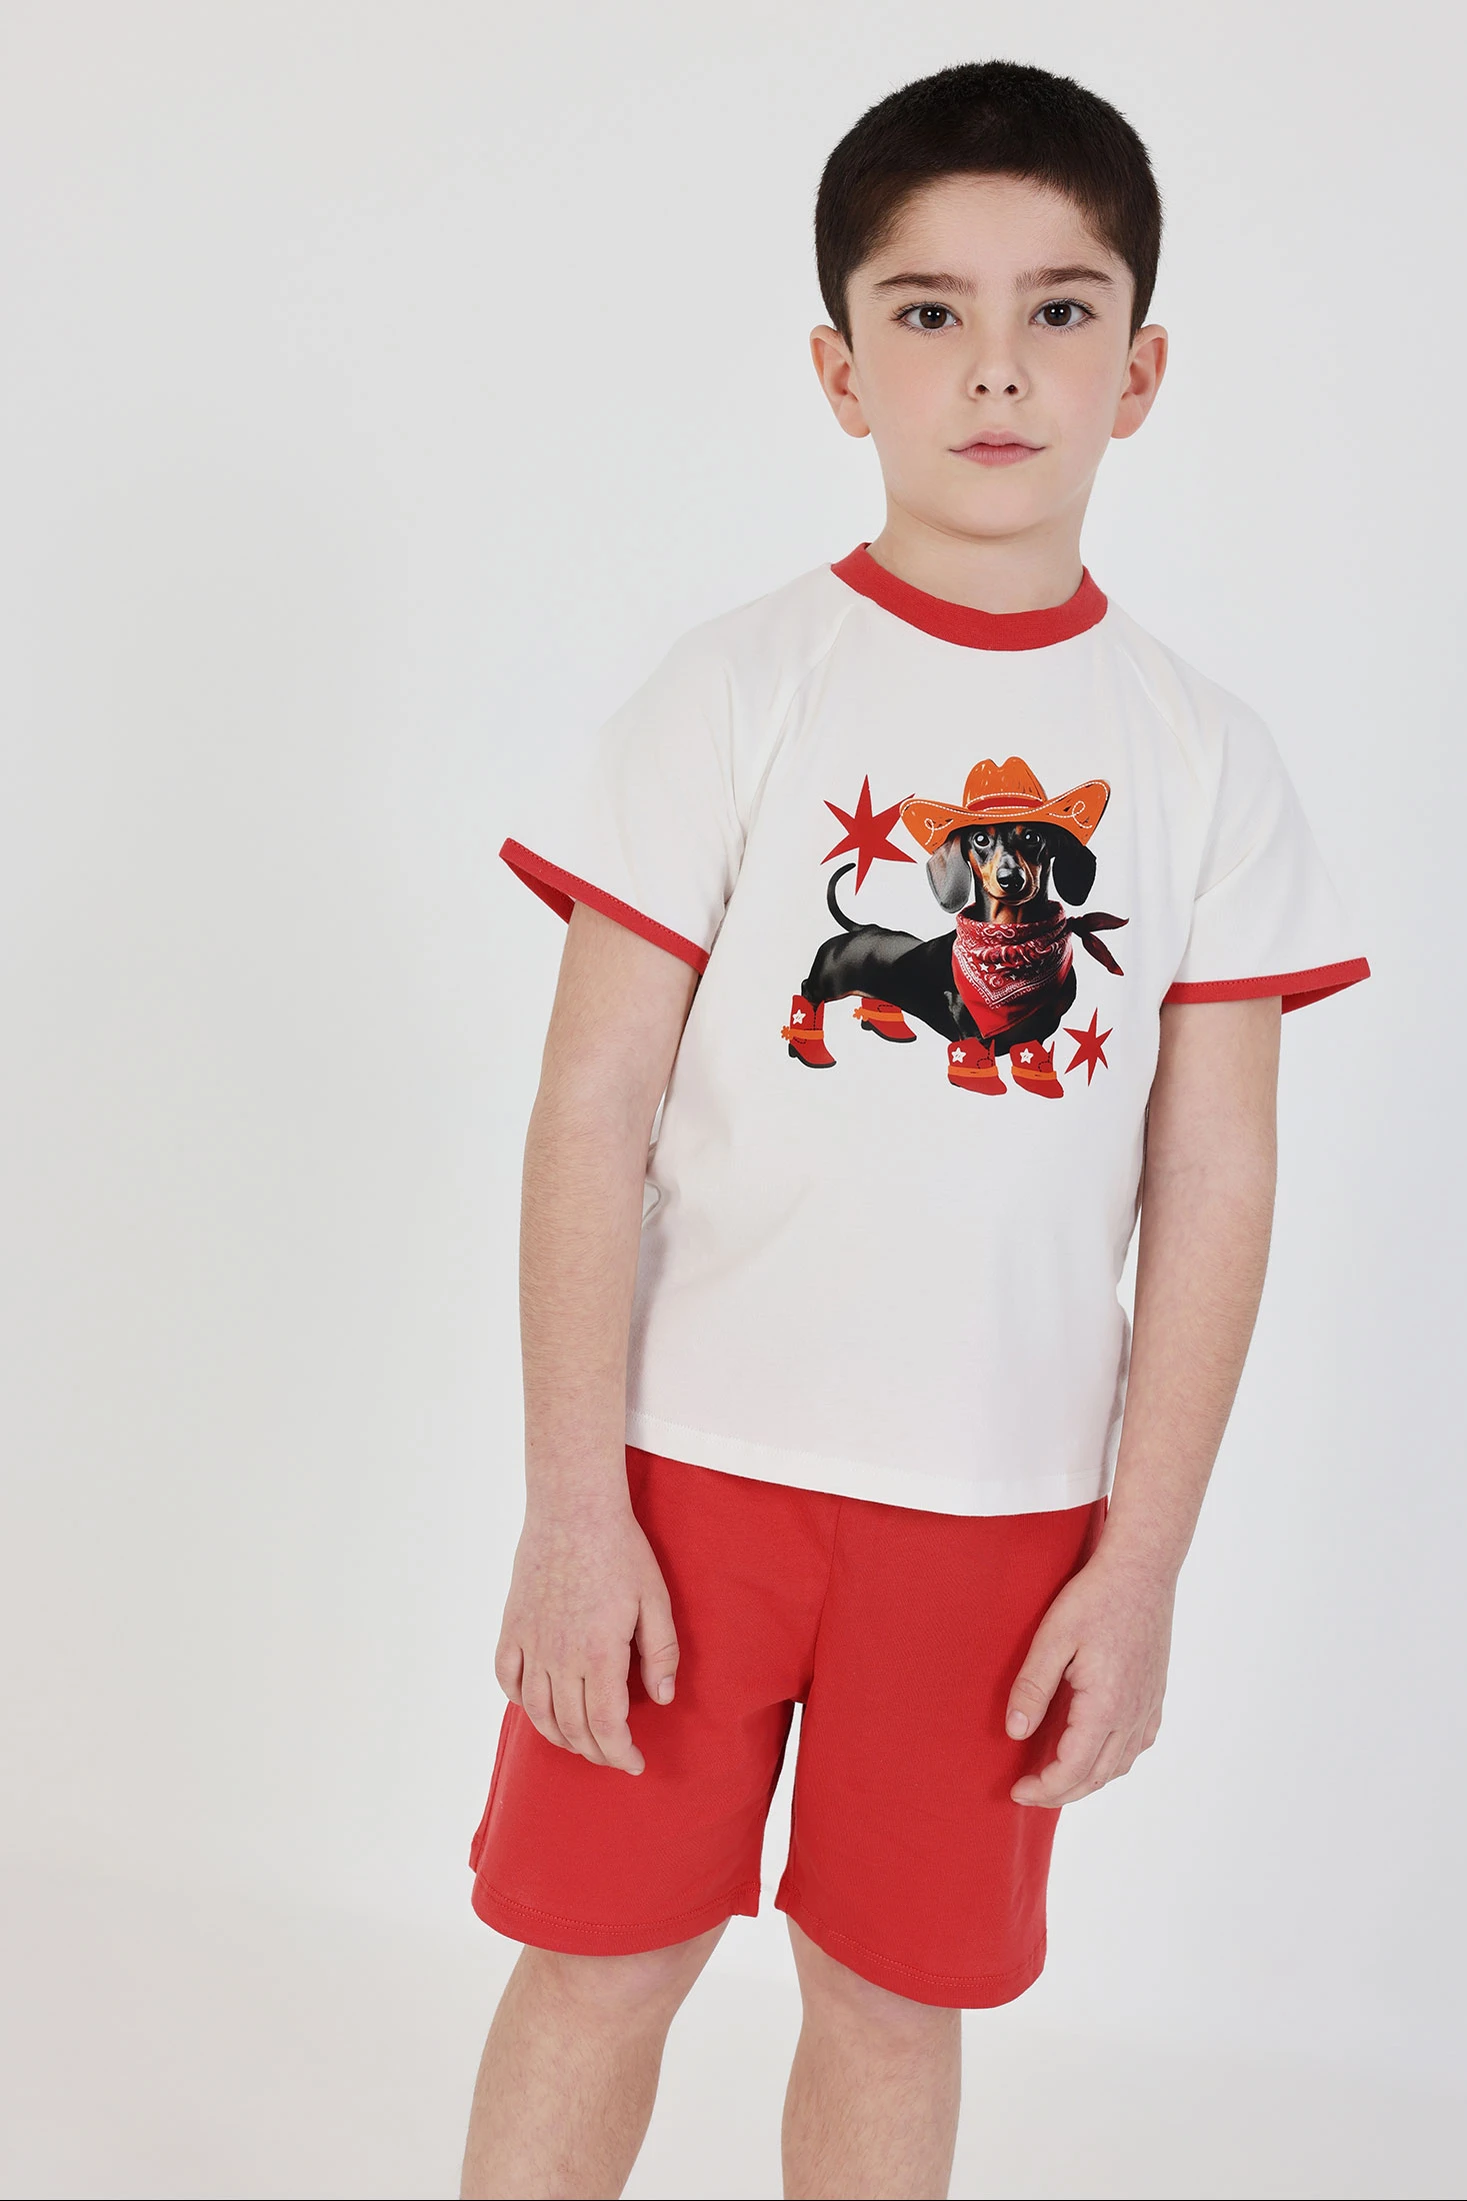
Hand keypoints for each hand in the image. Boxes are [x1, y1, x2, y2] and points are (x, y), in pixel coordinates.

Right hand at [494, 1498, 678, 1774]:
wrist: (573, 1508)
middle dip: (595, 1751)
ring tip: (580, 1741)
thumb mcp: (655, 1599)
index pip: (606, 1726)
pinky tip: (537, 1705)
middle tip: (613, 1754)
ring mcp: (531, 1643)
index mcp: (599, 1654)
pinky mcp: (512, 1626)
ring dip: (559, 1736)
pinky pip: (507, 1677)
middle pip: (572, 1727)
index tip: (634, 1763)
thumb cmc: (620, 1550)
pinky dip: (520, 1701)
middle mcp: (560, 1657)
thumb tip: (661, 1698)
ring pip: (537, 1711)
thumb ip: (661, 1652)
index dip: (620, 1754)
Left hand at [1005, 1551, 1173, 1806]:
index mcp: (1105, 1707)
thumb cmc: (1095, 1598)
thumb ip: (1033, 1687)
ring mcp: (1148, 1705)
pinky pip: (1138, 1744)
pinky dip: (1114, 1760)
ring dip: (1087, 1779)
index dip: (1043, 1789)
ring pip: (1120, 1765)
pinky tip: (1096, 1750)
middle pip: (1097, 1776)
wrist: (1142, 1569)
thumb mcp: (1052, 1637)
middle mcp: (1133, 1715)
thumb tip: (1015, 1731)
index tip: (1016, 1791)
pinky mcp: (1155, 1694)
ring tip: (1056, 1776)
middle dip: (1061, 1792)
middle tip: (1029, 1791)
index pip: (1072, 1770)